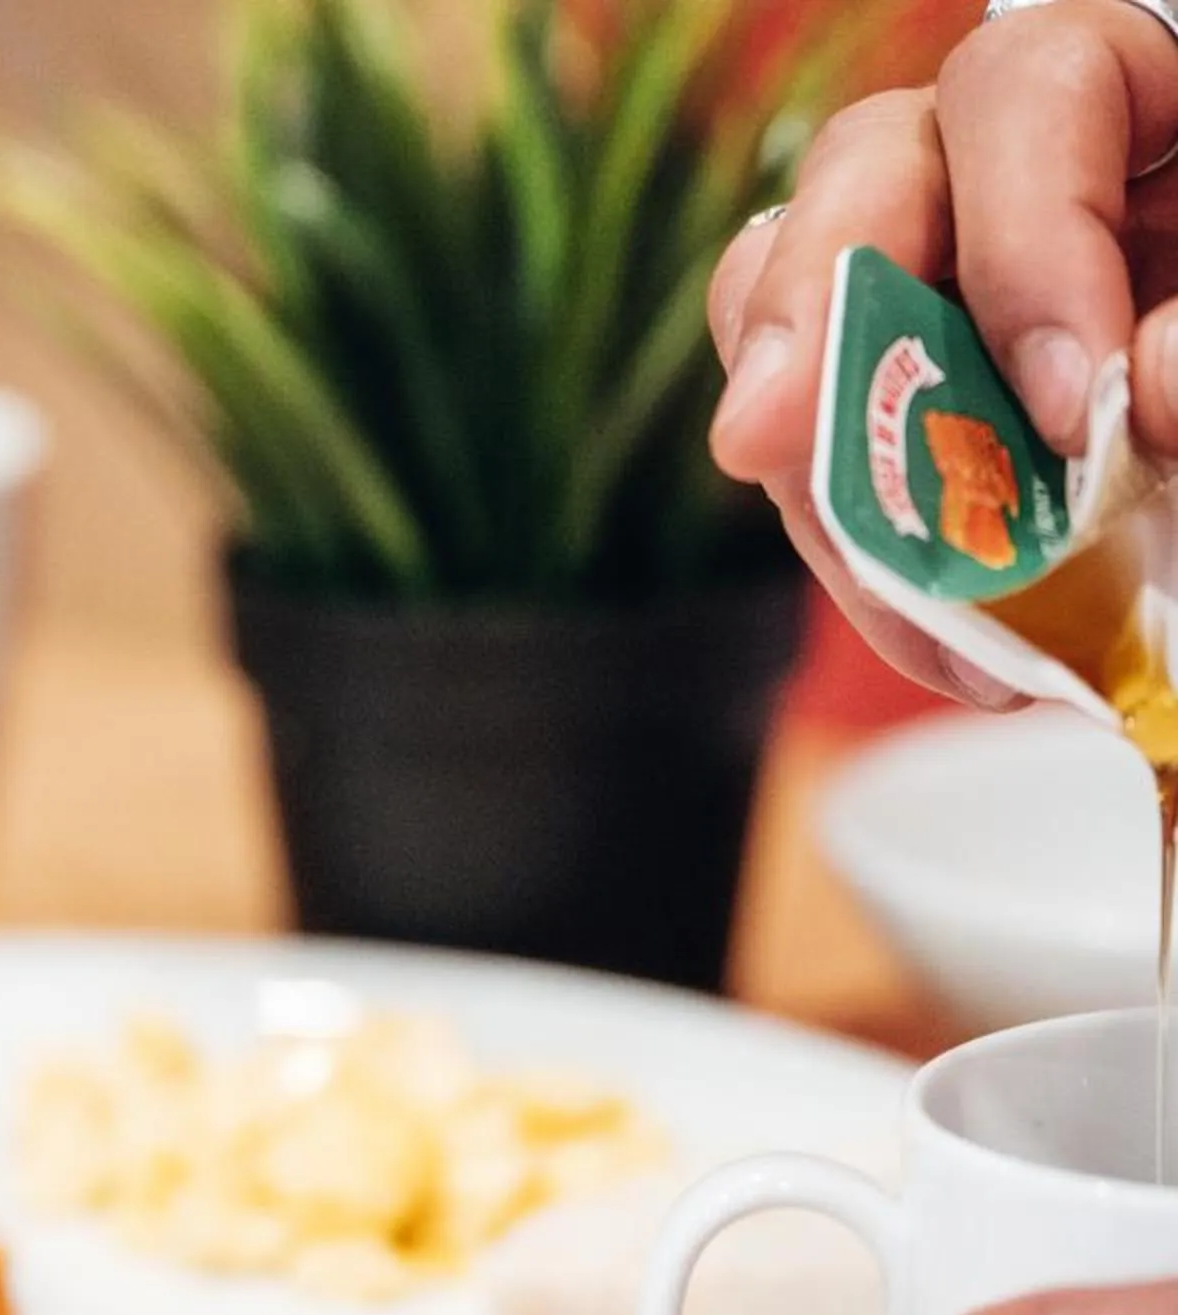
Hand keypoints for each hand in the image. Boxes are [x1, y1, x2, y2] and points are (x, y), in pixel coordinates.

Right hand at [704, 1, 1177, 705]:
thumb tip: (1145, 393)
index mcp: (1162, 90)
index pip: (1037, 85)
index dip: (1026, 236)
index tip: (1074, 402)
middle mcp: (1039, 171)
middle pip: (869, 174)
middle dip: (811, 310)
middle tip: (771, 441)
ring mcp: (965, 291)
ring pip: (807, 312)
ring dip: (818, 453)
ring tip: (875, 575)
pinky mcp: (932, 415)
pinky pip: (835, 454)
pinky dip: (868, 547)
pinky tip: (943, 633)